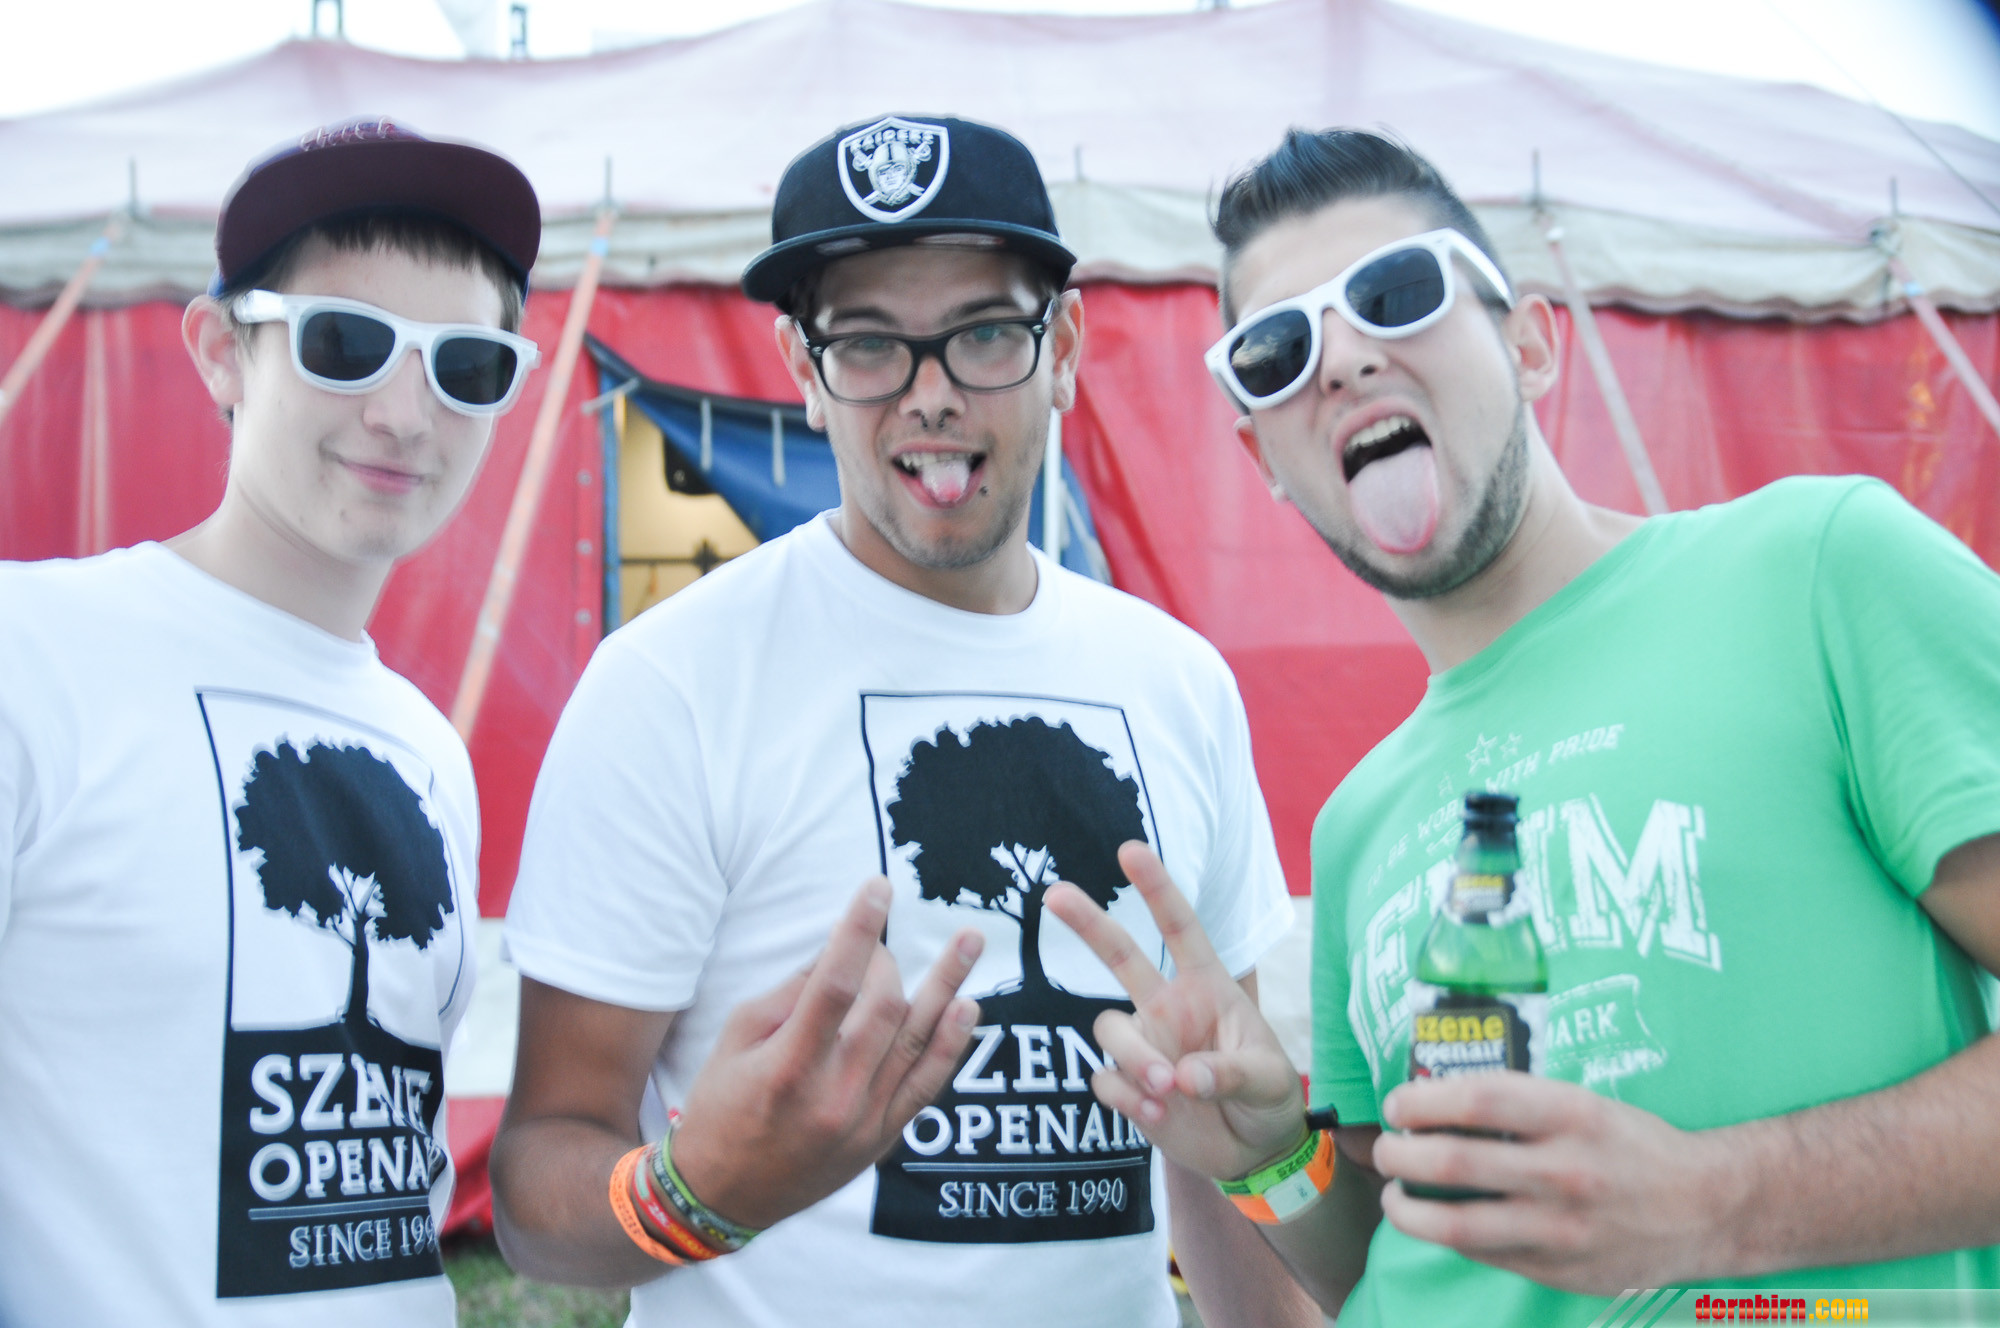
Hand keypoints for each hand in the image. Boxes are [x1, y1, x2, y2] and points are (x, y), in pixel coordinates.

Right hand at [670, 877, 982, 1229]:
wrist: (724, 1194)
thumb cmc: (721, 1107)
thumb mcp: (734, 1039)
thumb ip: (788, 994)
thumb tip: (837, 952)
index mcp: (787, 1067)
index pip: (833, 985)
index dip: (859, 930)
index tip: (878, 888)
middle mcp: (832, 1097)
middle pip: (882, 1009)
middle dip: (887, 962)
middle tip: (879, 946)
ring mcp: (864, 1122)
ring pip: (916, 1041)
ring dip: (946, 985)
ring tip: (971, 940)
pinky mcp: (883, 1139)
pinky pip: (927, 1085)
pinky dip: (951, 1045)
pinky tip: (967, 1006)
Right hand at [1044, 841, 1305, 1180]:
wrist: (1253, 1152)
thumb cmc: (1268, 1098)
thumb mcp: (1268, 1081)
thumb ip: (1230, 1073)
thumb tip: (1183, 1076)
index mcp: (1207, 988)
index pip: (1180, 929)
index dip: (1156, 889)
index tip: (1130, 850)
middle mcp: (1168, 1007)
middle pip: (1120, 955)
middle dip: (1087, 923)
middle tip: (1054, 894)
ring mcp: (1145, 1044)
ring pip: (1109, 1028)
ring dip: (1133, 1057)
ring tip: (1165, 1089)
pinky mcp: (1128, 1085)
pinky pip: (1105, 1079)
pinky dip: (1125, 1097)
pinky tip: (1155, 1115)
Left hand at [1374, 1072, 1731, 1293]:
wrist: (1707, 1208)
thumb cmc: (1634, 1146)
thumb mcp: (1585, 1104)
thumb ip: (1521, 1106)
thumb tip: (1436, 1100)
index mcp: (1572, 1115)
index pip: (1479, 1098)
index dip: (1424, 1099)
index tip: (1399, 1102)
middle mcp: (1565, 1171)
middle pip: (1455, 1160)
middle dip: (1400, 1153)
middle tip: (1386, 1147)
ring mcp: (1560, 1227)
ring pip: (1457, 1223)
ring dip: (1408, 1208)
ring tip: (1395, 1196)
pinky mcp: (1557, 1269)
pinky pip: (1482, 1252)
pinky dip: (1447, 1236)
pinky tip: (1435, 1221)